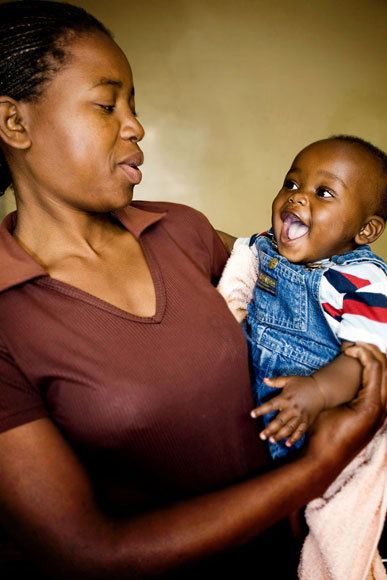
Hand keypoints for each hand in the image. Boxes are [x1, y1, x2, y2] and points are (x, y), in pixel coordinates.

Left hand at [250, 375, 325, 446]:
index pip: (270, 405)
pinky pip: (300, 431)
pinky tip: (287, 444)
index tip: (252, 415)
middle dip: (270, 429)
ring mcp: (300, 416)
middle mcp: (292, 408)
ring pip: (289, 428)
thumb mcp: (289, 380)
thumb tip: (264, 380)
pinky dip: (294, 438)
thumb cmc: (303, 383)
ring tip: (272, 440)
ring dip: (280, 435)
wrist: (322, 389)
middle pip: (279, 421)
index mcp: (286, 398)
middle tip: (261, 436)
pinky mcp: (307, 421)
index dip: (260, 410)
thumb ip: (276, 381)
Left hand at [306, 343, 385, 478]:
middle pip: (386, 370)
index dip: (370, 357)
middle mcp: (381, 407)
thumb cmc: (324, 435)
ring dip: (369, 352)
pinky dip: (366, 359)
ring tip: (354, 344)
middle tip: (355, 342)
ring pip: (382, 369)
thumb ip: (338, 396)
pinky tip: (355, 351)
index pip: (380, 375)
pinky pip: (374, 374)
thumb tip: (327, 382)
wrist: (322, 456)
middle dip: (372, 351)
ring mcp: (379, 408)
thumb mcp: (332, 409)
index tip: (352, 347)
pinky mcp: (371, 407)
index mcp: (374, 407)